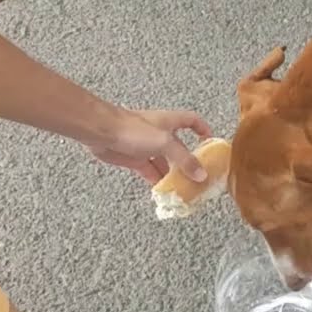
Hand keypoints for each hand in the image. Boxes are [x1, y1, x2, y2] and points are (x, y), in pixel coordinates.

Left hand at [88, 108, 211, 183]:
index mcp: (171, 122)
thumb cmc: (133, 128)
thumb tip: (201, 175)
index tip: (210, 143)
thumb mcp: (165, 143)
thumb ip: (184, 160)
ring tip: (182, 188)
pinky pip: (150, 171)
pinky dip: (156, 180)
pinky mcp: (134, 158)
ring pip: (165, 162)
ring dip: (172, 174)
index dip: (203, 129)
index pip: (192, 121)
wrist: (101, 132)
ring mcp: (147, 146)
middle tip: (198, 176)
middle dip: (188, 161)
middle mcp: (160, 133)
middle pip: (180, 147)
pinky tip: (162, 190)